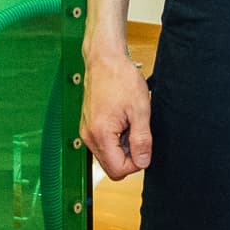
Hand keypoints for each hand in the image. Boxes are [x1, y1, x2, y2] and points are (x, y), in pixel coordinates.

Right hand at [81, 49, 154, 179]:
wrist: (104, 59)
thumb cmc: (121, 79)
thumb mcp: (140, 110)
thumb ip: (142, 140)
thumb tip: (143, 162)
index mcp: (101, 135)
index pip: (118, 170)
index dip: (136, 162)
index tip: (143, 144)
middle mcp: (89, 137)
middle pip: (111, 167)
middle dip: (128, 156)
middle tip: (137, 132)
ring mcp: (86, 132)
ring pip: (107, 155)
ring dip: (122, 146)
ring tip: (129, 123)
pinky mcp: (87, 126)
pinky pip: (103, 143)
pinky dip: (115, 138)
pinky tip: (122, 120)